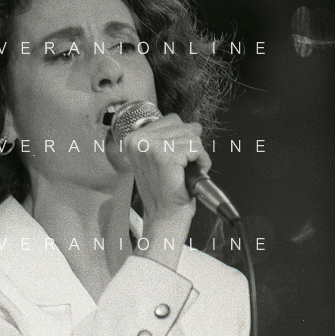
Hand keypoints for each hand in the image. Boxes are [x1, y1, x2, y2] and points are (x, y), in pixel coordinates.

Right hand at [106, 113, 210, 269]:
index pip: (171, 119)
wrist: (166, 216)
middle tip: (182, 168)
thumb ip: (175, 137)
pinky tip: (189, 175)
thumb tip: (195, 125)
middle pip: (182, 124)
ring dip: (197, 156)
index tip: (177, 159)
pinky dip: (201, 162)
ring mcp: (149, 147)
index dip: (182, 138)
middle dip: (191, 146)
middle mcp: (137, 140)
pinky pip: (195, 148)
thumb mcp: (166, 157)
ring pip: (191, 136)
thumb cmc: (166, 192)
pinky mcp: (164, 156)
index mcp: (134, 139)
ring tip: (185, 173)